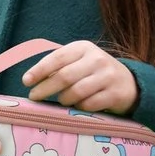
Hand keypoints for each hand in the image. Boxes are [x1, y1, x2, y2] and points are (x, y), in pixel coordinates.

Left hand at [20, 40, 138, 114]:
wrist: (129, 83)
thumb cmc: (94, 72)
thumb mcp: (79, 61)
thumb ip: (59, 66)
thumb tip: (33, 80)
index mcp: (83, 48)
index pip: (57, 57)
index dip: (39, 70)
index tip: (26, 81)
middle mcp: (96, 59)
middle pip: (64, 76)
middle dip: (45, 88)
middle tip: (34, 96)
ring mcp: (107, 76)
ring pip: (76, 92)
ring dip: (63, 99)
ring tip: (61, 101)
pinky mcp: (115, 94)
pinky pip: (89, 104)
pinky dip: (79, 107)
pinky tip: (78, 106)